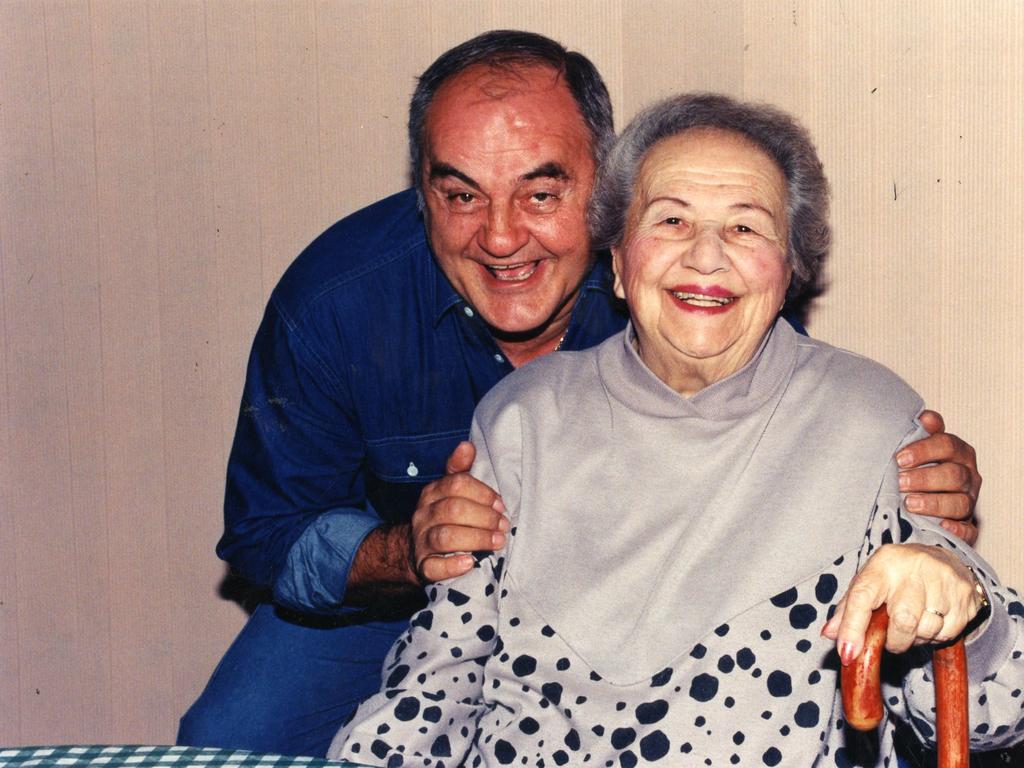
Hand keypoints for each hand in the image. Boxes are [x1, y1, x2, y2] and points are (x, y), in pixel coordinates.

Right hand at [409, 441, 508, 582]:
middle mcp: (424, 514)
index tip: (500, 504)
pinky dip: (452, 566)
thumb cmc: (445, 516)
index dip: (482, 493)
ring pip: (444, 537)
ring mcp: (421, 541)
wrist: (416, 550)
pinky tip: (469, 562)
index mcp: (433, 492)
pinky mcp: (423, 566)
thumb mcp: (450, 491)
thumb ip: (460, 469)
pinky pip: (434, 567)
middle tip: (503, 525)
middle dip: (483, 517)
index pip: (456, 484)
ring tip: (497, 542)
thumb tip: (467, 445)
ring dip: (476, 538)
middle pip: (452, 509)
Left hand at [821, 543, 983, 663]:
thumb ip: (848, 609)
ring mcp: (943, 580)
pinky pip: (947, 633)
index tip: (847, 654)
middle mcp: (913, 568)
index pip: (862, 597)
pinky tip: (932, 620)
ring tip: (912, 625)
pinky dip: (936, 636)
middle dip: (895, 641)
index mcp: (882, 563)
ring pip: (926, 630)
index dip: (852, 629)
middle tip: (892, 639)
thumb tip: (830, 634)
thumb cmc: (895, 576)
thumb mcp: (868, 583)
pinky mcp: (965, 595)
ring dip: (916, 639)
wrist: (941, 559)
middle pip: (903, 621)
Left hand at [896, 410, 980, 543]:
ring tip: (909, 503)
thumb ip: (920, 433)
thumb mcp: (915, 448)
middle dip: (925, 478)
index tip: (900, 458)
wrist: (915, 502)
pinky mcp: (966, 527)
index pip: (947, 445)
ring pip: (960, 503)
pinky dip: (956, 530)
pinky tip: (941, 527)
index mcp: (958, 453)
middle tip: (900, 482)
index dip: (924, 450)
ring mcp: (968, 502)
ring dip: (934, 503)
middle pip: (954, 475)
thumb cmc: (915, 469)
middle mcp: (967, 476)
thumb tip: (924, 417)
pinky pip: (968, 531)